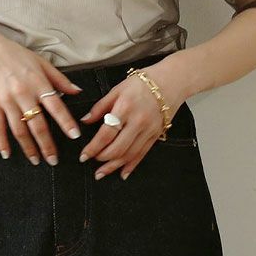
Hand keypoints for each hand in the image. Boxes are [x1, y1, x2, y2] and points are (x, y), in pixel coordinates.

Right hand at [0, 27, 83, 164]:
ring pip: (19, 130)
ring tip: (36, 160)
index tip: (74, 136)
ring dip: (28, 148)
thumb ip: (60, 79)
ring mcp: (6, 100)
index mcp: (38, 83)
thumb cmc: (15, 55)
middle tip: (53, 160)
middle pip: (37, 125)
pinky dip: (2, 142)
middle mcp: (23, 93)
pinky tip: (7, 153)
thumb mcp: (41, 62)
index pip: (56, 107)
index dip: (66, 122)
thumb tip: (77, 91)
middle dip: (47, 145)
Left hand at [76, 62, 186, 180]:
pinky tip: (123, 173)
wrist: (171, 82)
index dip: (93, 147)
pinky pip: (142, 154)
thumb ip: (100, 106)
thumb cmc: (142, 83)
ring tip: (101, 173)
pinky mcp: (156, 136)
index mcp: (125, 108)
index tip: (84, 155)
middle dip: (102, 158)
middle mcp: (138, 122)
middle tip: (90, 161)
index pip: (106, 133)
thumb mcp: (117, 89)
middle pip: (118, 148)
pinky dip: (132, 166)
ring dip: (114, 166)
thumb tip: (85, 120)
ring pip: (129, 155)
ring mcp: (148, 131)